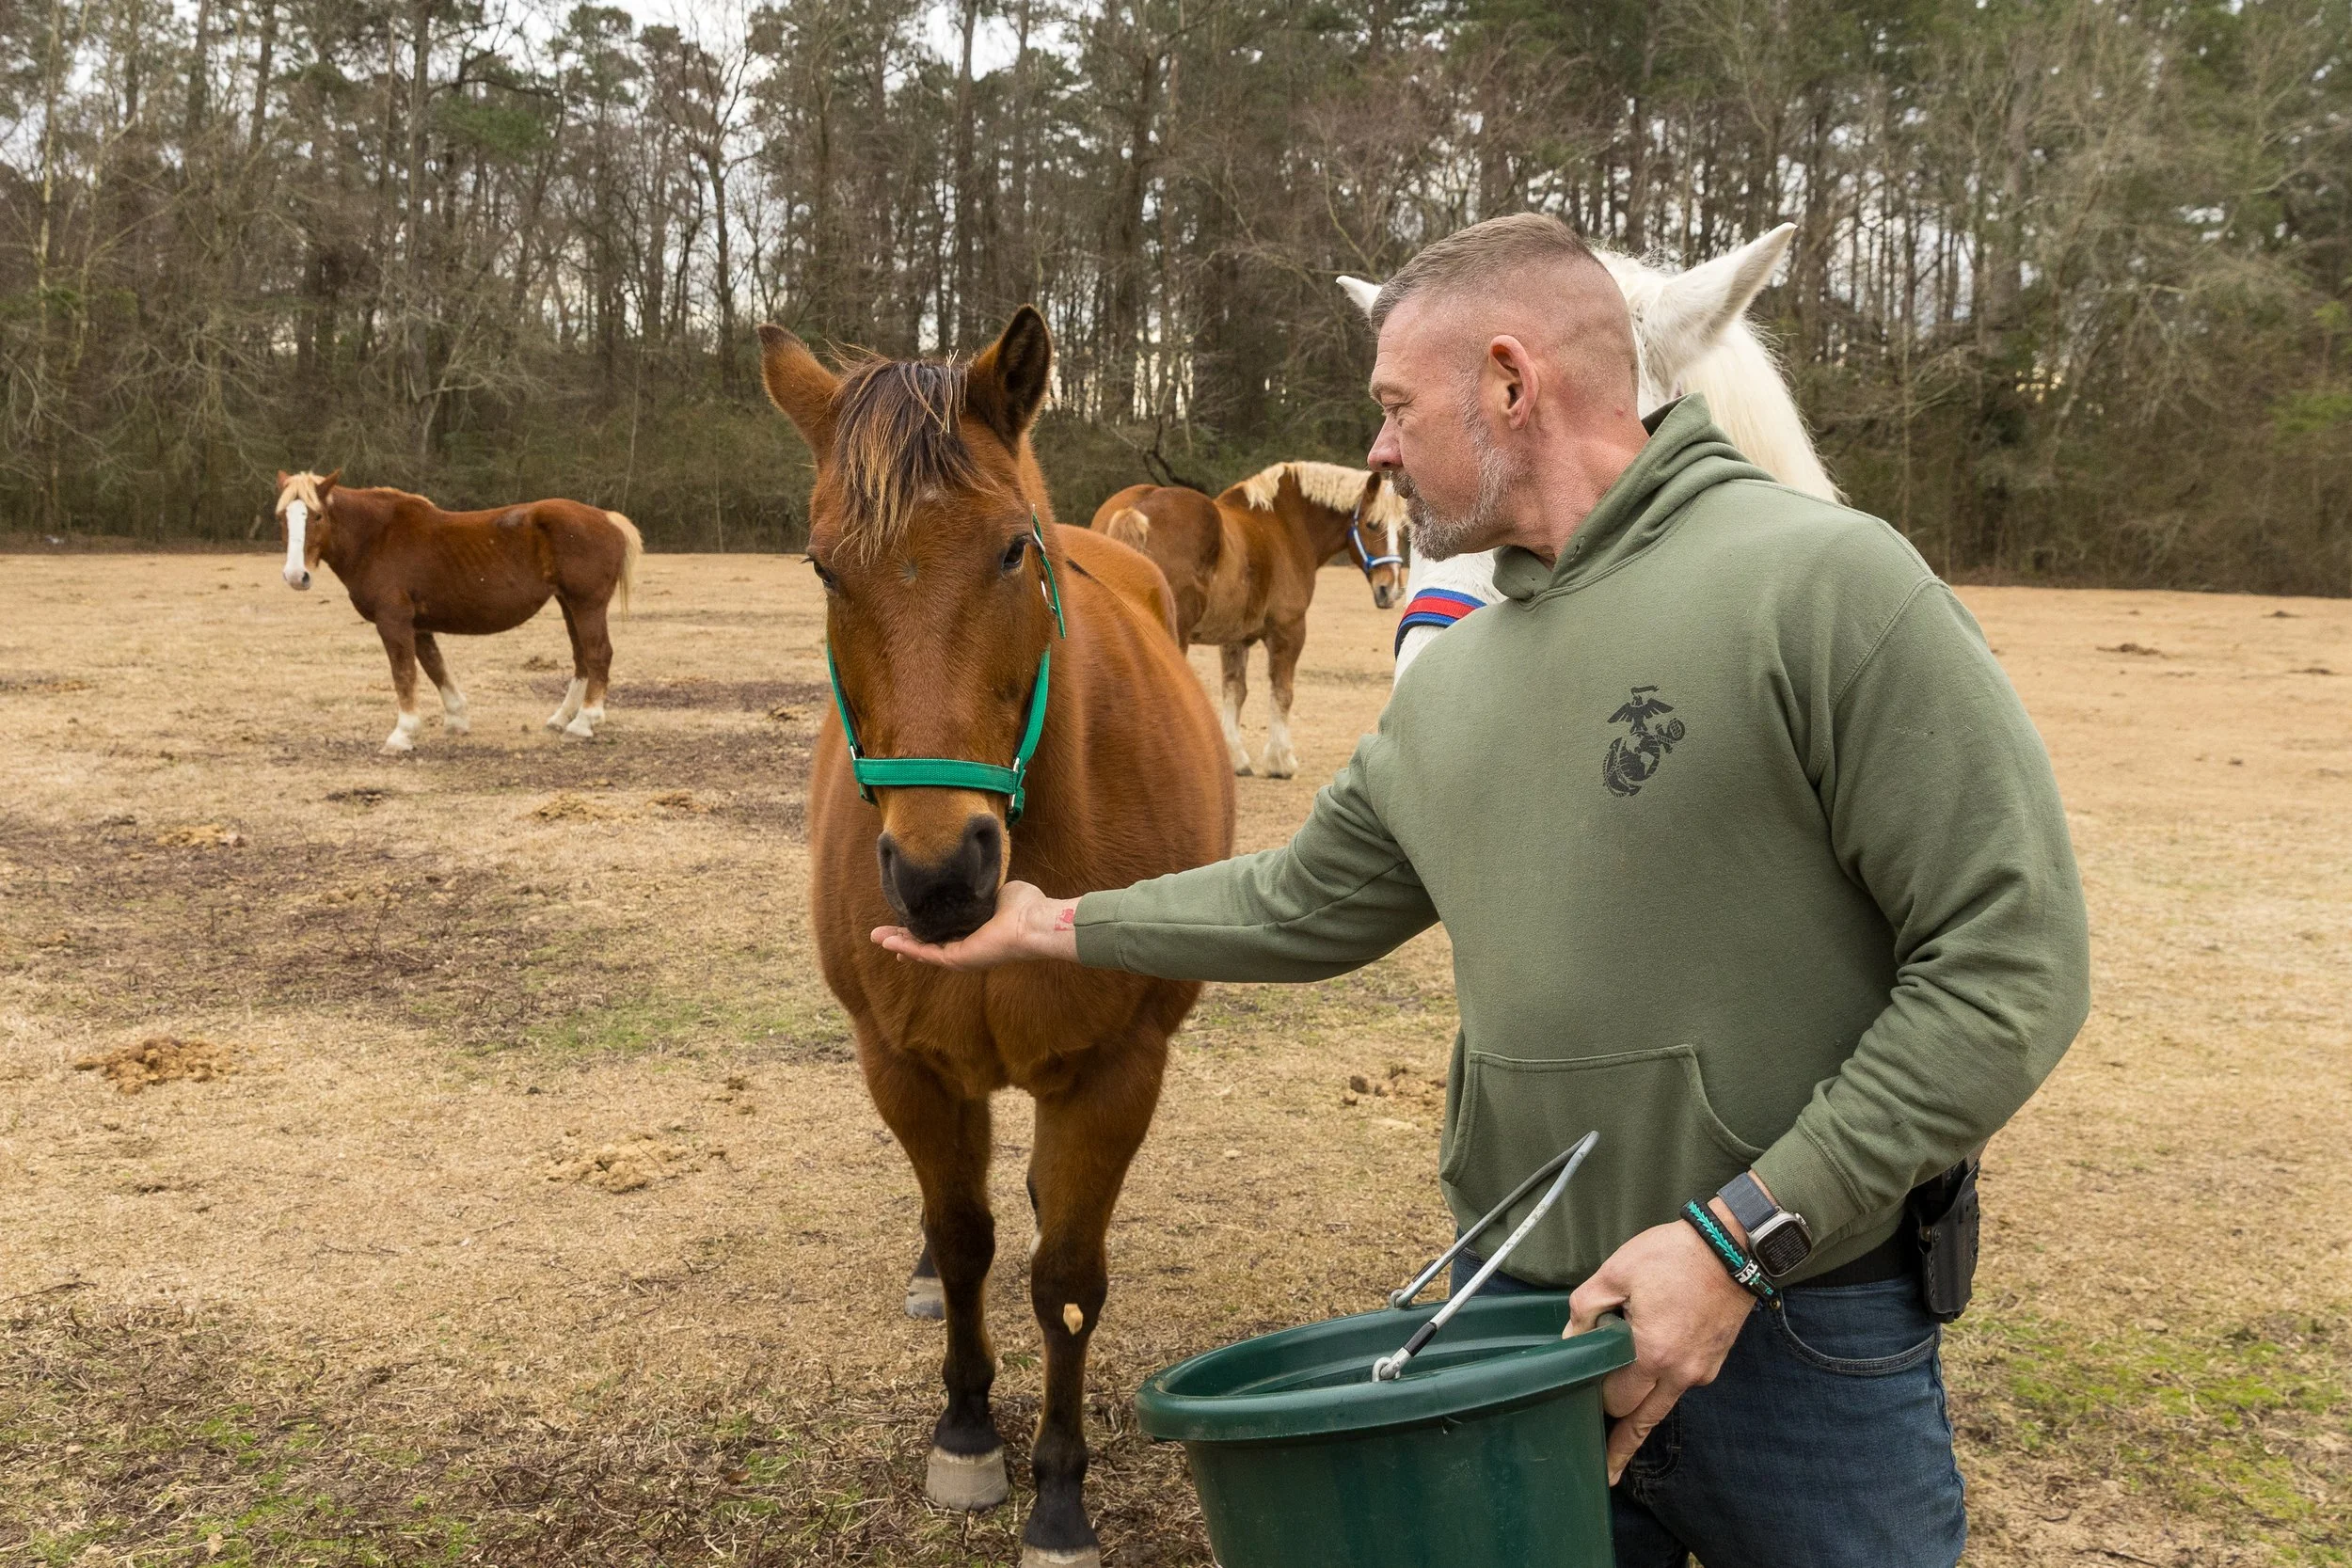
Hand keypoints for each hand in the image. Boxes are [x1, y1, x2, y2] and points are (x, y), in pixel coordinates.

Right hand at [871, 880, 1079, 968]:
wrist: (1035, 920)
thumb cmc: (1025, 905)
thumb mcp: (994, 889)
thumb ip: (978, 887)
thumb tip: (967, 876)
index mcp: (975, 929)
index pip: (942, 929)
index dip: (921, 925)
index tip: (903, 918)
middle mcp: (967, 944)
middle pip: (927, 942)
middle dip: (902, 938)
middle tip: (879, 934)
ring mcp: (963, 954)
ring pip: (923, 950)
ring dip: (899, 944)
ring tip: (876, 937)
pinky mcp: (960, 959)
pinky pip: (928, 953)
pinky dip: (908, 947)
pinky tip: (890, 942)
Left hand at [1568, 1209, 1756, 1484]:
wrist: (1732, 1248)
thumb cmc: (1674, 1256)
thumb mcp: (1617, 1272)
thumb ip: (1586, 1309)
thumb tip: (1572, 1340)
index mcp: (1652, 1354)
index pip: (1615, 1401)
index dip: (1594, 1401)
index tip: (1577, 1412)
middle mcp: (1679, 1374)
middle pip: (1640, 1422)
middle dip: (1616, 1434)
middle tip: (1594, 1453)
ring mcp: (1700, 1372)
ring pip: (1661, 1409)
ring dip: (1638, 1425)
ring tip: (1617, 1454)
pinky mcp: (1712, 1364)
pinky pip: (1678, 1387)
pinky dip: (1660, 1391)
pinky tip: (1644, 1385)